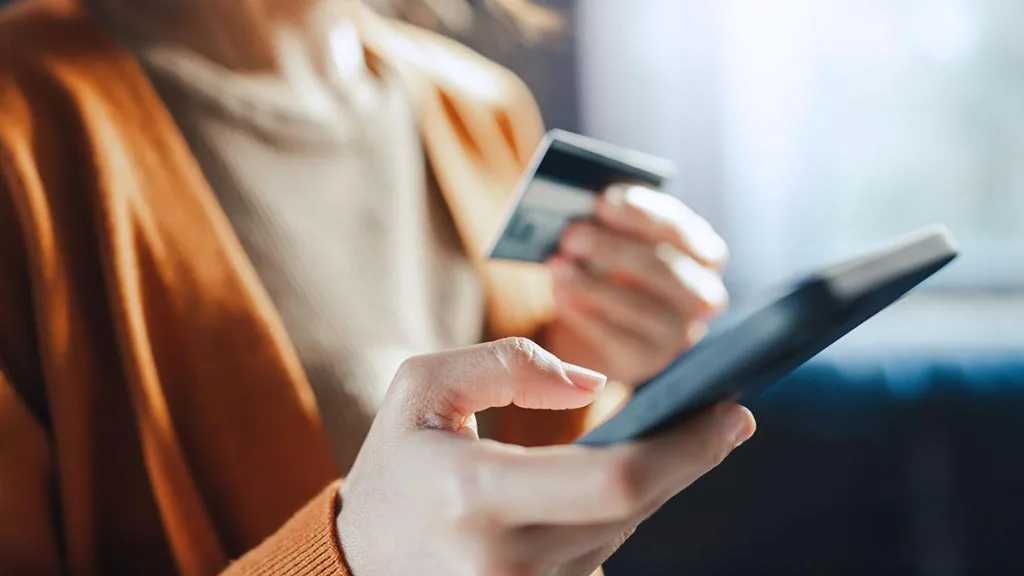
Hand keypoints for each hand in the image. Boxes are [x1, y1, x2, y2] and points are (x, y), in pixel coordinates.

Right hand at [338, 338, 754, 575]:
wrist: (358, 561)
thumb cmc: (396, 468)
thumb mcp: (422, 389)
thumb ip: (505, 365)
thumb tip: (590, 382)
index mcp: (477, 498)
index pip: (618, 480)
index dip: (689, 448)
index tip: (734, 413)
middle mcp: (507, 564)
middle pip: (635, 510)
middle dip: (687, 460)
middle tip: (722, 418)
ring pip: (623, 533)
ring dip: (649, 486)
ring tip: (657, 443)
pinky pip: (600, 555)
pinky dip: (615, 516)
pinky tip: (609, 488)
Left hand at [545, 185, 729, 385]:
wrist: (602, 324)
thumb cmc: (613, 266)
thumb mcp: (619, 238)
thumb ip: (609, 222)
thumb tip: (578, 209)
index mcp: (704, 253)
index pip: (681, 229)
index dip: (642, 214)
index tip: (604, 200)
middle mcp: (702, 295)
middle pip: (662, 268)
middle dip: (613, 248)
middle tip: (571, 233)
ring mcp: (678, 333)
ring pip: (640, 307)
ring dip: (592, 283)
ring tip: (557, 264)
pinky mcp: (646, 361)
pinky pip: (616, 338)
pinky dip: (584, 314)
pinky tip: (560, 293)